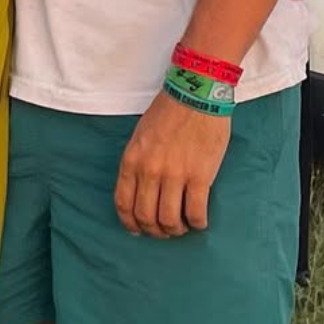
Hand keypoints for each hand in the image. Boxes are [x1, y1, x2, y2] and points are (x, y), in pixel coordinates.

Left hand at [114, 91, 231, 237]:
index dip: (130, 223)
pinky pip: (195, 213)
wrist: (196, 93)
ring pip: (170, 220)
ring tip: (182, 227)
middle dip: (154, 230)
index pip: (124, 204)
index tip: (137, 230)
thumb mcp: (140, 135)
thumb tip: (142, 190)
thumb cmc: (169, 111)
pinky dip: (197, 223)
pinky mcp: (200, 176)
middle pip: (146, 217)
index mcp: (132, 160)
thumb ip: (138, 162)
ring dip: (176, 230)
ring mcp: (175, 175)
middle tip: (164, 231)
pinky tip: (199, 221)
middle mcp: (149, 171)